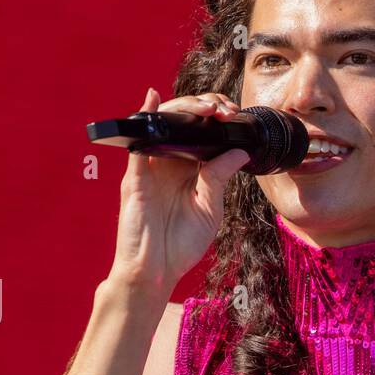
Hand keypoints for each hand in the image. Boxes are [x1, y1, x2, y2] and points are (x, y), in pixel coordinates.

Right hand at [109, 86, 249, 299]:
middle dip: (205, 107)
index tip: (236, 115)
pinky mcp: (135, 178)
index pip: (201, 131)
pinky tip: (153, 102)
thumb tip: (239, 148)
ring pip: (162, 124)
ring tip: (206, 106)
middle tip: (225, 110)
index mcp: (187, 170)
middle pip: (182, 121)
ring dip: (183, 108)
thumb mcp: (209, 209)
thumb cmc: (180, 245)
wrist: (155, 273)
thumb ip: (219, 178)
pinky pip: (137, 143)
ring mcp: (149, 168)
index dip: (217, 118)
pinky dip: (144, 119)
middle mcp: (167, 163)